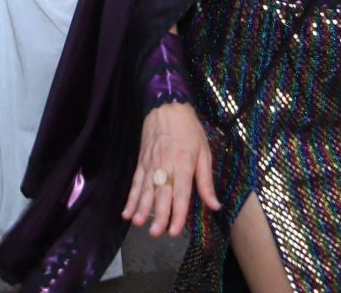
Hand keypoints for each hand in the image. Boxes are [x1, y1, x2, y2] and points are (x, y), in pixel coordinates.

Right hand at [124, 101, 219, 237]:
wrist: (167, 105)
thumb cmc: (189, 130)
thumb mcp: (204, 152)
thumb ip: (206, 181)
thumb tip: (215, 205)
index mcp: (184, 164)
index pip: (180, 194)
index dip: (177, 214)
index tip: (174, 231)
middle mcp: (165, 166)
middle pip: (161, 194)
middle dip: (158, 215)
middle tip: (156, 234)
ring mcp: (150, 164)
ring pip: (145, 189)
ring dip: (141, 208)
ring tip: (138, 224)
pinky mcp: (141, 162)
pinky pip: (135, 182)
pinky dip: (130, 197)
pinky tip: (126, 211)